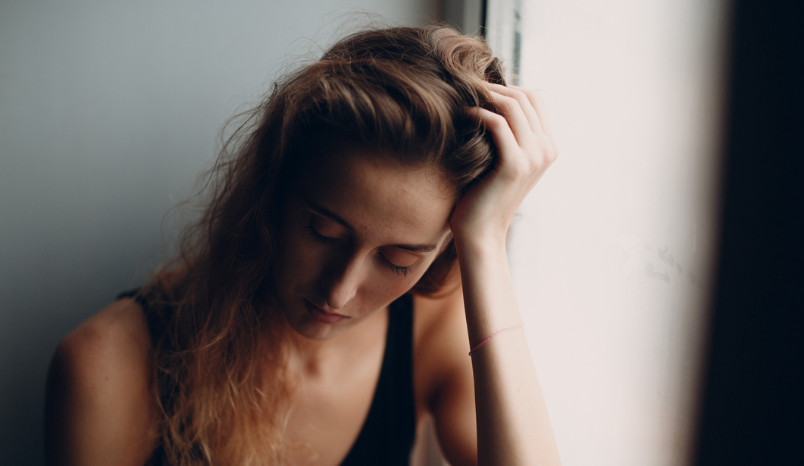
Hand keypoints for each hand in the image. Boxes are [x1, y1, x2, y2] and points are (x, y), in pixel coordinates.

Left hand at [449, 84, 558, 245]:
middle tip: (467, 86)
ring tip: (464, 97)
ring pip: (512, 105)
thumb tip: (492, 97)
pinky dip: (478, 112)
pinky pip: (497, 123)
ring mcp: (534, 157)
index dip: (507, 87)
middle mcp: (547, 150)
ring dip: (486, 95)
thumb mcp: (502, 159)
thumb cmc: (484, 194)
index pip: (534, 99)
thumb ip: (508, 133)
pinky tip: (463, 115)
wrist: (480, 232)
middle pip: (524, 97)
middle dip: (495, 87)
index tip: (480, 88)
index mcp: (549, 147)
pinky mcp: (514, 165)